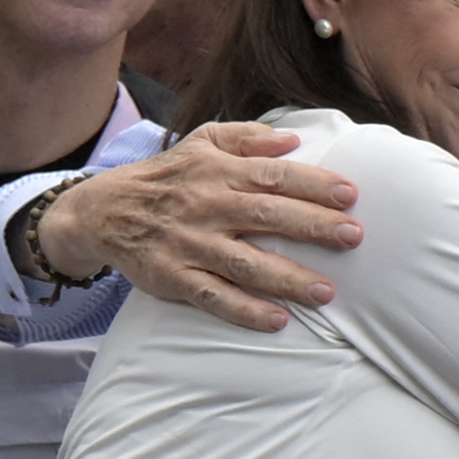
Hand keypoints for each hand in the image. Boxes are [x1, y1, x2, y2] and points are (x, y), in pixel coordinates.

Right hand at [42, 123, 362, 328]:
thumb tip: (293, 138)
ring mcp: (190, 245)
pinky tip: (278, 320)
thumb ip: (248, 138)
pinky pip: (212, 297)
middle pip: (267, 216)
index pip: (273, 175)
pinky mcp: (173, 278)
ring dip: (287, 278)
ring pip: (245, 264)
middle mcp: (207, 207)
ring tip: (326, 292)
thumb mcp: (202, 142)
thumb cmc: (169, 176)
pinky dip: (244, 310)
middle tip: (354, 237)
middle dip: (313, 226)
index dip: (313, 184)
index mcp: (219, 172)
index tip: (351, 195)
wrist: (104, 210)